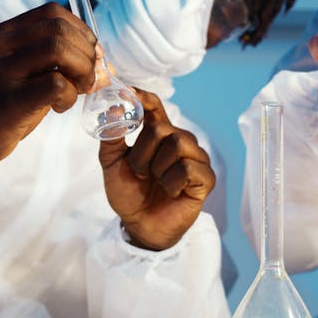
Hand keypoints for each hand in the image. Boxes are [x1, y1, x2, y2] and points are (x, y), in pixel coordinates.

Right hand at [0, 2, 97, 171]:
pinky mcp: (10, 102)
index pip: (53, 13)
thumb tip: (104, 64)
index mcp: (5, 34)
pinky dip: (70, 95)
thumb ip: (57, 63)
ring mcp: (2, 73)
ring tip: (76, 90)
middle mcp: (1, 47)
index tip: (90, 57)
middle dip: (87, 54)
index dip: (82, 32)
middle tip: (88, 79)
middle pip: (60, 30)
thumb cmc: (2, 105)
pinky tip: (59, 106)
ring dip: (82, 71)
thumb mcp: (25, 74)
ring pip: (59, 50)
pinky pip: (56, 84)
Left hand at [99, 89, 214, 250]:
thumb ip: (111, 136)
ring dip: (157, 168)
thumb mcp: (112, 163)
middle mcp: (181, 141)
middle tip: (141, 173)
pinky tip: (171, 192)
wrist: (140, 225)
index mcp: (159, 134)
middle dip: (143, 153)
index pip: (154, 106)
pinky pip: (188, 168)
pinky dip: (171, 183)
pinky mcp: (206, 178)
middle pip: (162, 128)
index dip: (143, 97)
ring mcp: (196, 159)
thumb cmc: (130, 193)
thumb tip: (112, 109)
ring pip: (178, 144)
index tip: (128, 92)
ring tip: (156, 182)